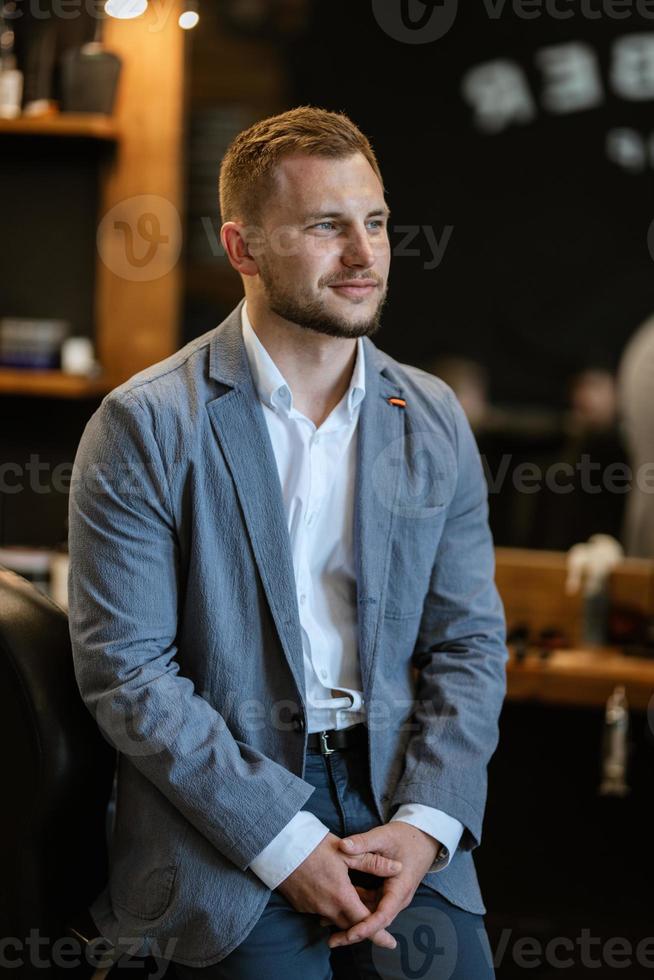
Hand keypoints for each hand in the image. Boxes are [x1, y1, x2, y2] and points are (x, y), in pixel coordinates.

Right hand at [276, 832, 402, 948]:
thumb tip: (398, 868)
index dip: (379, 933)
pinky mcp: (301, 905)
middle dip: (364, 926)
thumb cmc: (313, 846)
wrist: (278, 847)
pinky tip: (336, 894)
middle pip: (351, 924)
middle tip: (377, 922)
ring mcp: (312, 908)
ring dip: (348, 916)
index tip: (391, 943)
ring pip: (336, 919)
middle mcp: (326, 908)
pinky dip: (333, 909)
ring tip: (359, 904)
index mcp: (341, 896)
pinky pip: (322, 913)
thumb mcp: (346, 851)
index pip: (365, 921)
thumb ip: (373, 862)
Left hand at [327, 822, 440, 948]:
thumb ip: (363, 842)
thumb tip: (342, 845)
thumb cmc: (406, 837)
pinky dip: (356, 906)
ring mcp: (392, 897)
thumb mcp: (384, 836)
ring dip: (353, 920)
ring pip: (372, 915)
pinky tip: (338, 906)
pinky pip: (370, 905)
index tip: (349, 934)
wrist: (423, 838)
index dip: (366, 926)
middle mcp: (397, 898)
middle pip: (376, 922)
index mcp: (400, 888)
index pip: (383, 915)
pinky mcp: (386, 893)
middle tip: (331, 941)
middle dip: (354, 931)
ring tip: (326, 923)